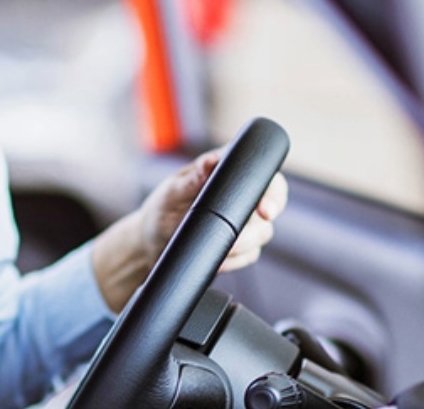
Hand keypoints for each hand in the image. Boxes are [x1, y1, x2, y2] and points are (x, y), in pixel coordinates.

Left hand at [91, 149, 289, 311]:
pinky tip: (215, 259)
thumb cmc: (162, 208)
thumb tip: (211, 162)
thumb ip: (192, 178)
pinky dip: (234, 260)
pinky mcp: (239, 246)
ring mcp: (243, 222)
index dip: (272, 190)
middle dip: (263, 222)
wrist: (151, 242)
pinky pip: (249, 255)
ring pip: (262, 234)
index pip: (263, 174)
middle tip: (240, 235)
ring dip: (243, 244)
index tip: (265, 209)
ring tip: (218, 247)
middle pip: (272, 204)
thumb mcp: (172, 191)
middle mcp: (241, 196)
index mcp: (229, 174)